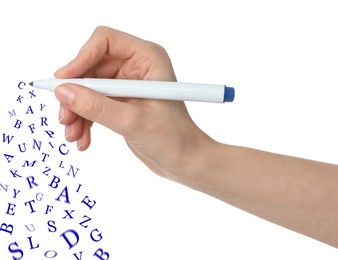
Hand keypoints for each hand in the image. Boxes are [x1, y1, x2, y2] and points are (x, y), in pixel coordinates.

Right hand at [54, 26, 210, 178]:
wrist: (184, 161)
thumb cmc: (173, 139)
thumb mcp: (133, 122)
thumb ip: (97, 106)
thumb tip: (64, 92)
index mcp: (147, 59)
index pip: (105, 41)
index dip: (81, 58)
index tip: (64, 82)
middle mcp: (136, 67)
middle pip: (91, 67)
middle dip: (75, 94)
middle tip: (65, 118)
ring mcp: (127, 85)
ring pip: (88, 88)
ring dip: (76, 111)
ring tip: (73, 135)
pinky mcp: (121, 102)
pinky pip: (93, 103)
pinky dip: (84, 120)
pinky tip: (83, 140)